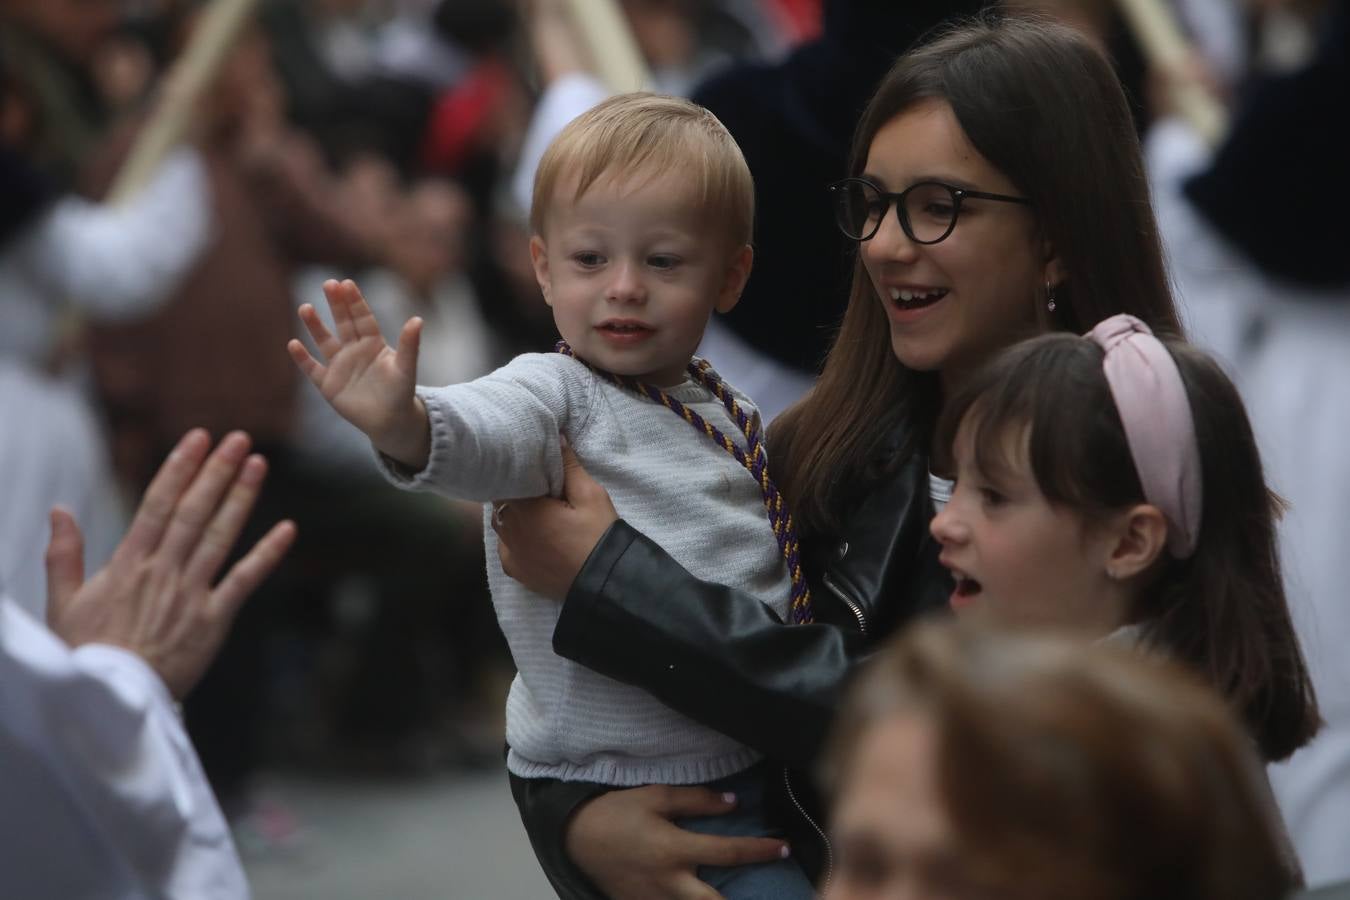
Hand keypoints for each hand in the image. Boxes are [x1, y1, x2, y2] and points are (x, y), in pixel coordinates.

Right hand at [45, 430, 295, 698]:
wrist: (111, 701)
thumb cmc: (86, 654)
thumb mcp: (63, 603)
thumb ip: (64, 554)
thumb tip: (59, 509)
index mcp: (129, 563)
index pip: (157, 504)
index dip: (180, 468)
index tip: (198, 439)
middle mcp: (163, 571)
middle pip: (194, 511)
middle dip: (217, 472)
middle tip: (239, 438)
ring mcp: (191, 594)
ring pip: (220, 536)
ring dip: (241, 498)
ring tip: (258, 465)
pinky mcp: (214, 620)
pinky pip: (244, 581)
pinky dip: (267, 555)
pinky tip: (288, 529)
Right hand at [287, 278, 430, 469]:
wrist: (390, 422)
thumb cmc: (401, 393)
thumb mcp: (406, 368)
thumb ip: (409, 346)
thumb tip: (418, 320)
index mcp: (373, 344)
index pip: (362, 317)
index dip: (355, 301)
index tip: (346, 283)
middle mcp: (354, 350)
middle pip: (343, 323)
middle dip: (336, 304)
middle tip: (328, 283)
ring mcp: (339, 366)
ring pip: (324, 341)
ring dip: (315, 326)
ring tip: (306, 307)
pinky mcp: (328, 384)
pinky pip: (312, 369)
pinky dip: (302, 358)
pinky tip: (293, 344)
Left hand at [493, 440, 617, 598]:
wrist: (603, 581)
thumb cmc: (597, 535)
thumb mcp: (590, 494)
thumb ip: (568, 466)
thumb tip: (555, 438)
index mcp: (523, 507)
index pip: (506, 480)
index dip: (517, 471)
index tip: (531, 467)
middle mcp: (508, 529)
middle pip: (500, 501)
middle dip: (514, 492)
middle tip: (536, 487)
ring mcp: (509, 552)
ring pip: (501, 523)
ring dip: (512, 514)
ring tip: (533, 510)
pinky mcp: (516, 570)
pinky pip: (506, 547)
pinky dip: (514, 538)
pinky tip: (530, 535)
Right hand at [566, 785, 789, 899]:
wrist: (575, 836)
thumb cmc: (617, 812)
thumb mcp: (656, 796)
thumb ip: (697, 801)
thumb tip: (733, 802)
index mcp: (674, 849)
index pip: (728, 852)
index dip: (760, 850)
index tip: (784, 848)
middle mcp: (669, 882)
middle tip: (770, 895)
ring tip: (741, 896)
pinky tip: (701, 896)